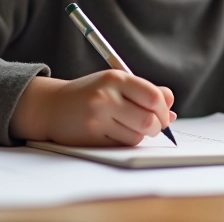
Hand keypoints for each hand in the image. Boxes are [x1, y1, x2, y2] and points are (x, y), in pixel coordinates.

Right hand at [11, 71, 174, 145]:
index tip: (165, 115)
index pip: (153, 97)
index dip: (165, 110)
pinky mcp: (91, 136)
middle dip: (157, 127)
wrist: (52, 106)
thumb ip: (145, 91)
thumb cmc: (90, 94)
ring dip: (140, 135)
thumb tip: (171, 104)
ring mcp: (97, 117)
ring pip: (137, 136)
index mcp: (115, 78)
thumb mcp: (116, 84)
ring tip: (129, 126)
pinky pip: (121, 145)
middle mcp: (106, 96)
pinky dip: (124, 142)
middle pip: (148, 120)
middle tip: (154, 126)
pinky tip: (114, 132)